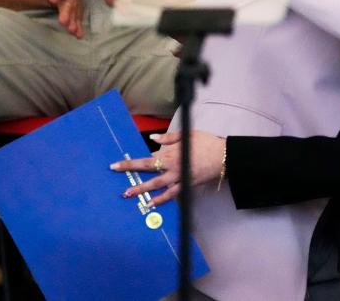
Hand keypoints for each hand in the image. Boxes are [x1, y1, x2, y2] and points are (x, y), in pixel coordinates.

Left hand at [109, 131, 225, 206]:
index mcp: (171, 153)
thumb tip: (153, 139)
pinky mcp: (186, 185)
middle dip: (130, 173)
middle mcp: (172, 166)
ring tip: (128, 194)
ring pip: (156, 186)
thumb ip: (169, 137)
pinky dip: (160, 200)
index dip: (131, 162)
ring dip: (141, 190)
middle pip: (147, 170)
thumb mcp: (188, 135)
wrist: (224, 157)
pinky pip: (171, 194)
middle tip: (116, 175)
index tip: (117, 165)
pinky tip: (150, 203)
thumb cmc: (207, 143)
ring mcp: (178, 178)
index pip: (147, 157)